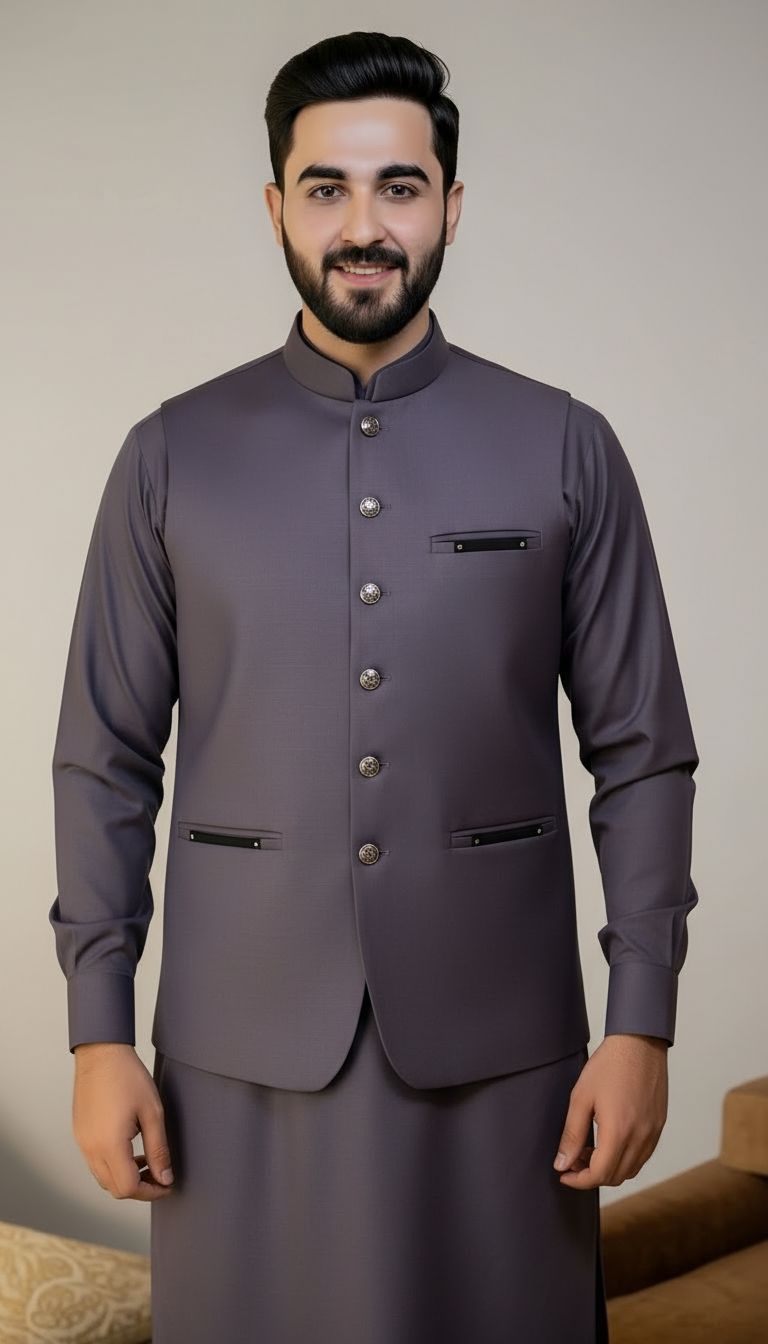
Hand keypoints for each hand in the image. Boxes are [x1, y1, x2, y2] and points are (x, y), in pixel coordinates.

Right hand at [72, 1043, 175, 1200]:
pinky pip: (95, 1162)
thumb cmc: (128, 1077)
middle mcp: (91, 1149)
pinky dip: (114, 1165)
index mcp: (109, 1145)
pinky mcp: (80, 1134)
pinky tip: (130, 1148)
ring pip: (103, 1178)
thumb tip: (165, 1178)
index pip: (129, 1187)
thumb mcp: (152, 1113)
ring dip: (125, 1177)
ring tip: (147, 1160)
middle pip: (114, 1188)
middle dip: (140, 1188)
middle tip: (160, 1174)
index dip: (151, 1191)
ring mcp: (82, 1143)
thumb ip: (159, 1149)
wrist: (101, 1053)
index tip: (168, 1183)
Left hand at [552, 1033, 668, 1188]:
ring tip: (589, 1151)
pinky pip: (642, 1156)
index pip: (599, 1174)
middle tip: (573, 1161)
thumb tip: (562, 1164)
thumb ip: (572, 1135)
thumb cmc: (608, 1065)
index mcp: (619, 1131)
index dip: (579, 1180)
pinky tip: (609, 1142)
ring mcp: (653, 1133)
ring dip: (608, 1169)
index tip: (564, 1174)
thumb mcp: (581, 1097)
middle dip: (591, 1176)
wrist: (639, 1043)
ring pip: (631, 1170)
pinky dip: (624, 1159)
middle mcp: (640, 1137)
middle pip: (616, 1177)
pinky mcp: (659, 1126)